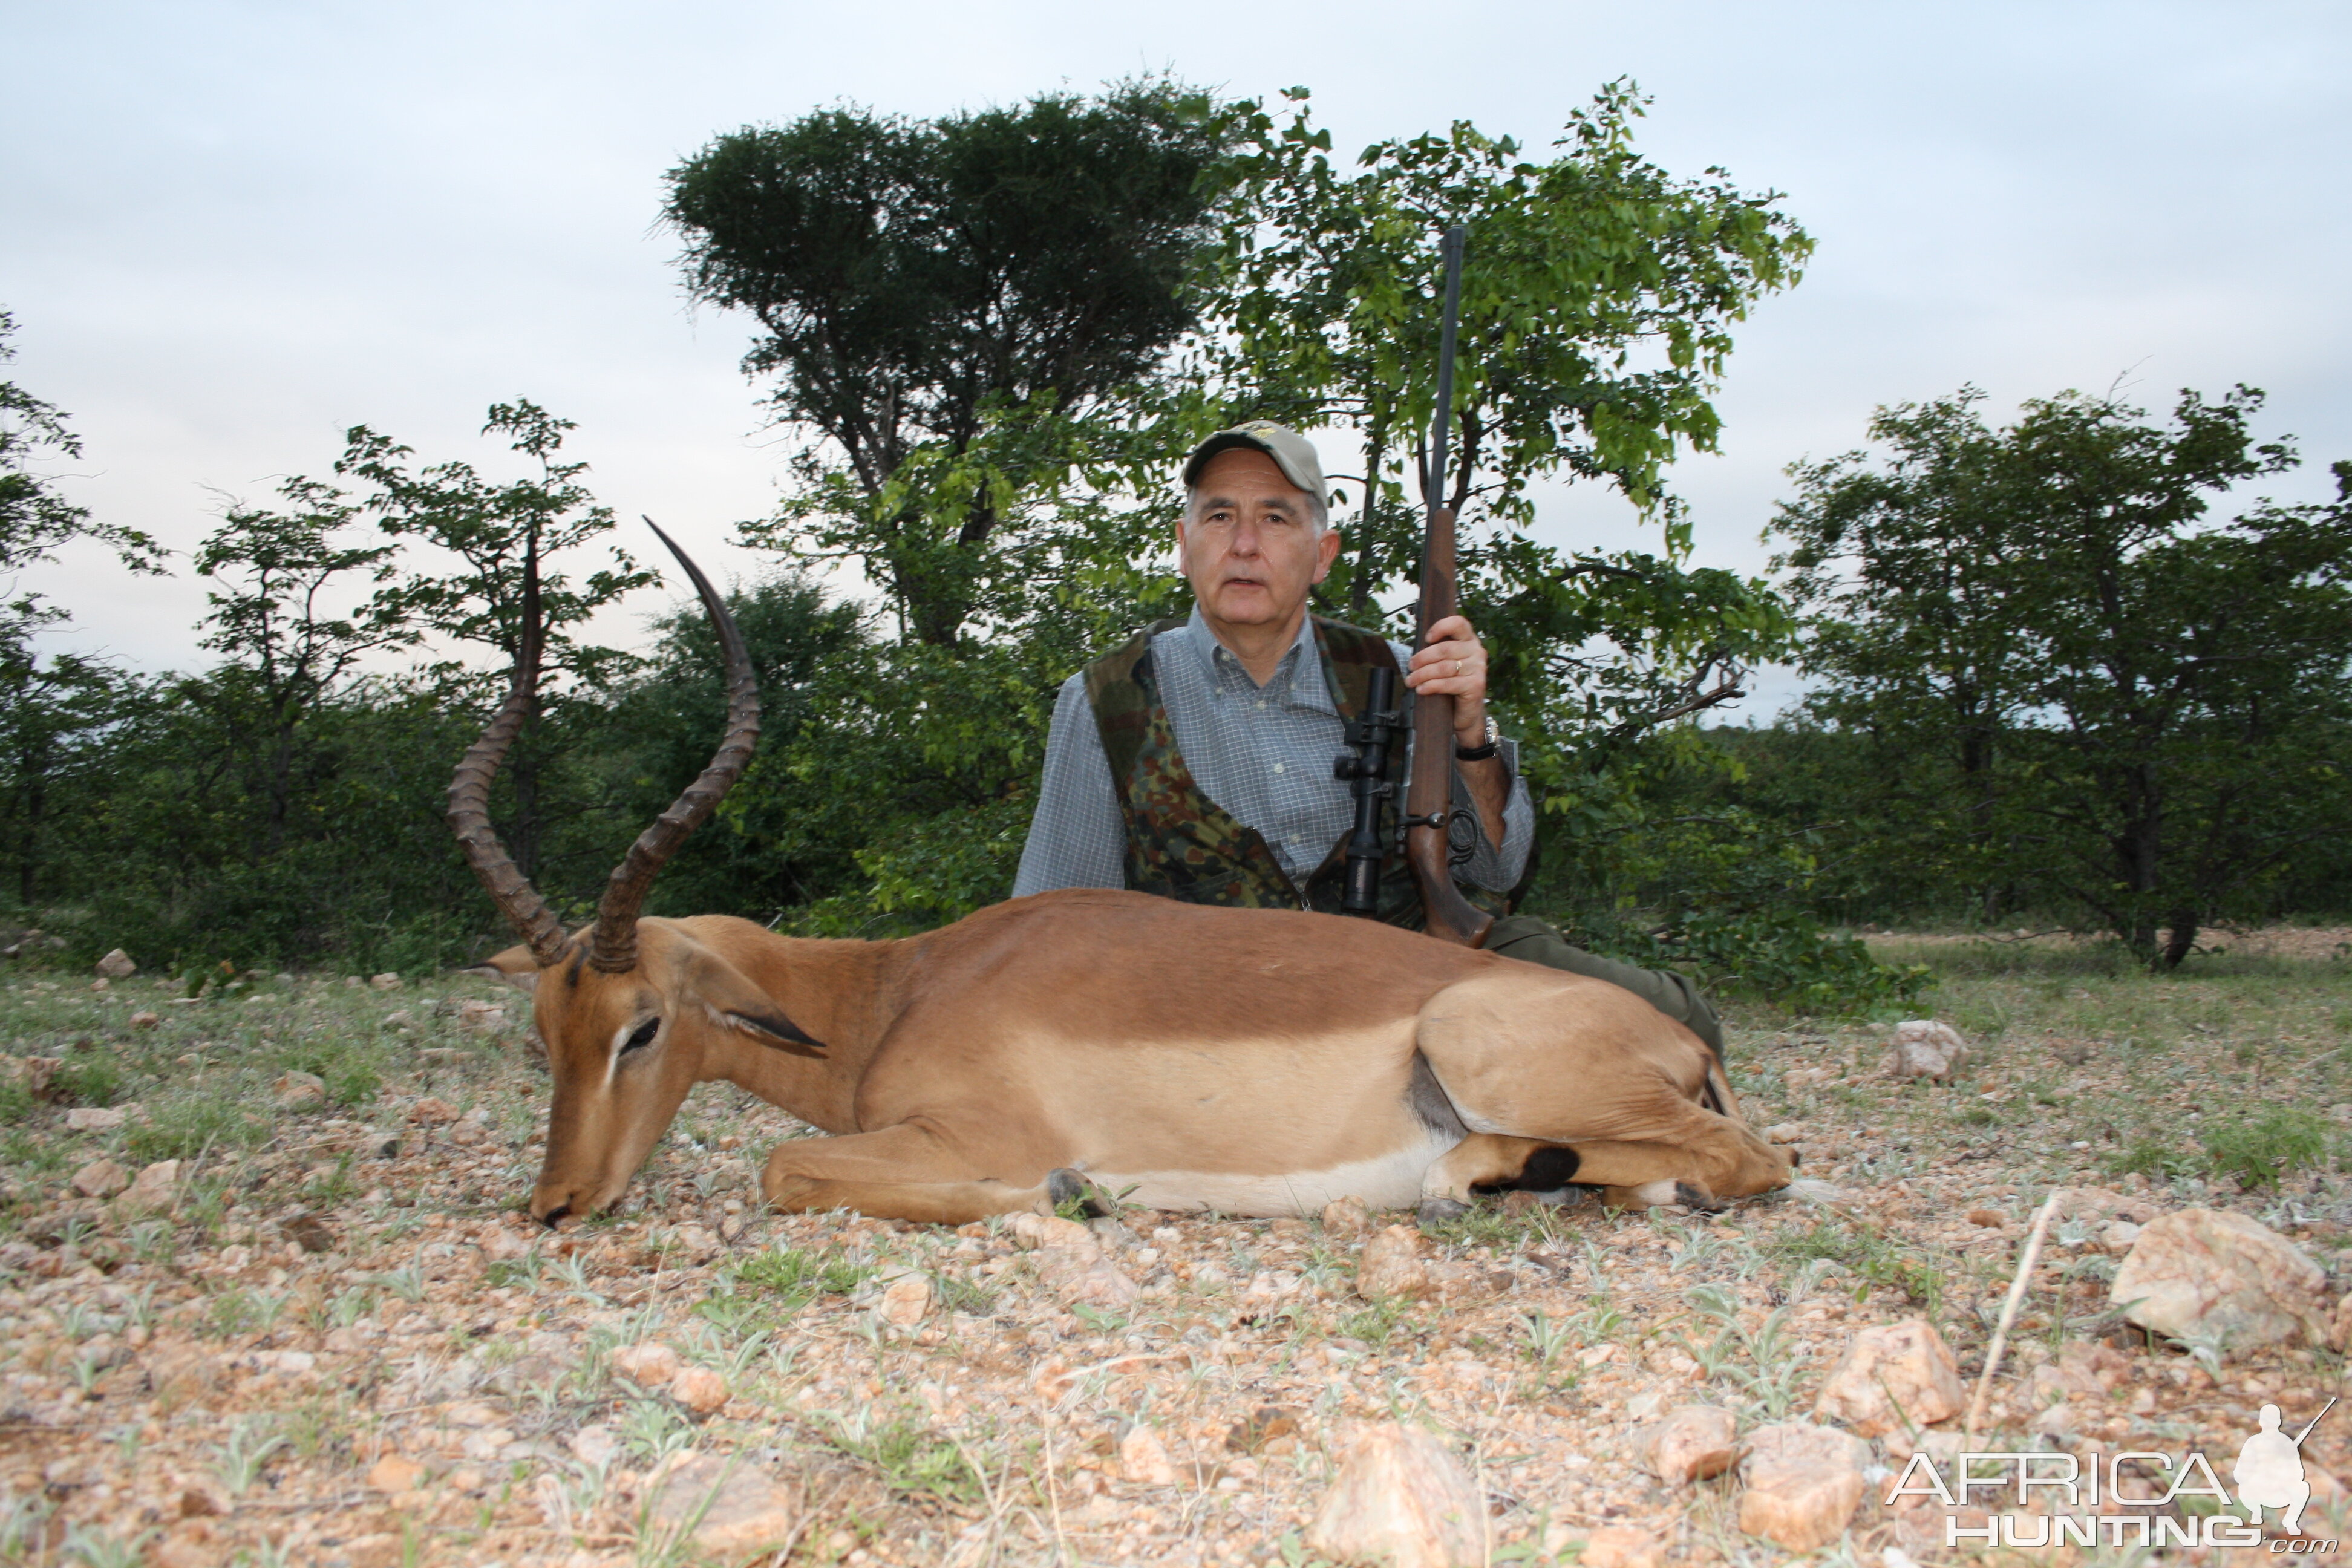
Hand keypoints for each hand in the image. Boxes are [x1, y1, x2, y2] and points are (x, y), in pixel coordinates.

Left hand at [1403, 613, 1489, 747]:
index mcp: (1469, 640)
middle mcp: (1477, 651)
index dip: (1441, 627)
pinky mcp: (1476, 685)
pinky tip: (1421, 689)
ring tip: (1411, 681)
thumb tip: (1415, 653)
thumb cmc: (1453, 685)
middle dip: (1422, 658)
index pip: (1459, 623)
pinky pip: (1448, 683)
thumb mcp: (1445, 664)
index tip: (1426, 638)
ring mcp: (1479, 668)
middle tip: (1410, 667)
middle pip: (1445, 649)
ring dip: (1422, 674)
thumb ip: (1438, 653)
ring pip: (1444, 667)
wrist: (1466, 713)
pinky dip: (1431, 686)